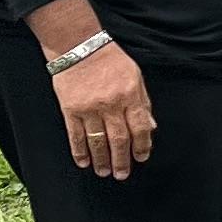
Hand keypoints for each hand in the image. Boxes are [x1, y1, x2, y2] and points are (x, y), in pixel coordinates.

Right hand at [53, 40, 153, 178]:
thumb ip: (143, 103)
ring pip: (97, 141)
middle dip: (122, 160)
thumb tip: (150, 128)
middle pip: (119, 139)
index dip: (142, 146)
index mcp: (130, 95)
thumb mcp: (135, 77)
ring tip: (104, 172)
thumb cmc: (110, 61)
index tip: (142, 157)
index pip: (140, 128)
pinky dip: (80, 151)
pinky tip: (84, 162)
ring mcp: (89, 108)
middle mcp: (111, 104)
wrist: (79, 47)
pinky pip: (76, 136)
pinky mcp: (71, 110)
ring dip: (102, 160)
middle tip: (122, 174)